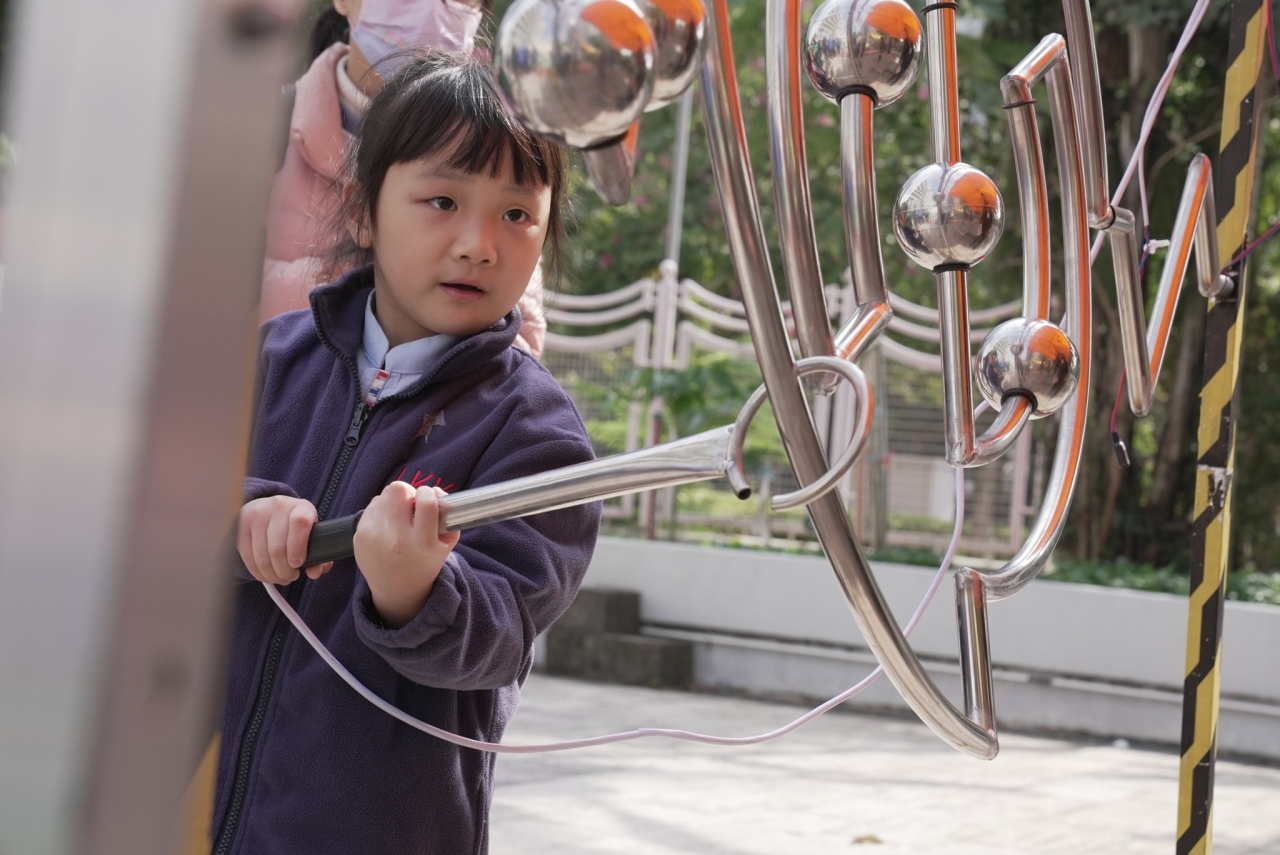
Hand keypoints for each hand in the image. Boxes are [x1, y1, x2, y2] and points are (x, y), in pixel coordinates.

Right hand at [237, 495, 333, 584]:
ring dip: (272, 574)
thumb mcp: (311, 535)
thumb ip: (319, 556)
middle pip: (277, 547)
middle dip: (284, 570)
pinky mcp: (240, 525)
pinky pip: (248, 557)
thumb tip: (315, 572)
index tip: (297, 564)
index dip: (298, 547)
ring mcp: (257, 515)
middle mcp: (278, 506)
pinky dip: (258, 572)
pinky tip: (267, 575)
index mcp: (301, 507)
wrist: (270, 510)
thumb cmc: (295, 527)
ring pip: (262, 556)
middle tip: (290, 577)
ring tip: (280, 578)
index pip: (299, 523)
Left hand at [353, 482, 460, 628]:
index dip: (428, 494)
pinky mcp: (359, 535)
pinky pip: (371, 507)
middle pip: (397, 489)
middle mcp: (396, 538)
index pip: (425, 502)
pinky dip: (381, 510)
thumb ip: (448, 517)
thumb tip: (435, 491)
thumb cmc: (424, 563)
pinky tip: (387, 525)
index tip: (428, 500)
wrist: (396, 590)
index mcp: (421, 542)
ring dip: (393, 501)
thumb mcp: (445, 545)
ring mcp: (373, 536)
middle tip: (410, 504)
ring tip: (398, 517)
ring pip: (382, 496)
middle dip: (407, 492)